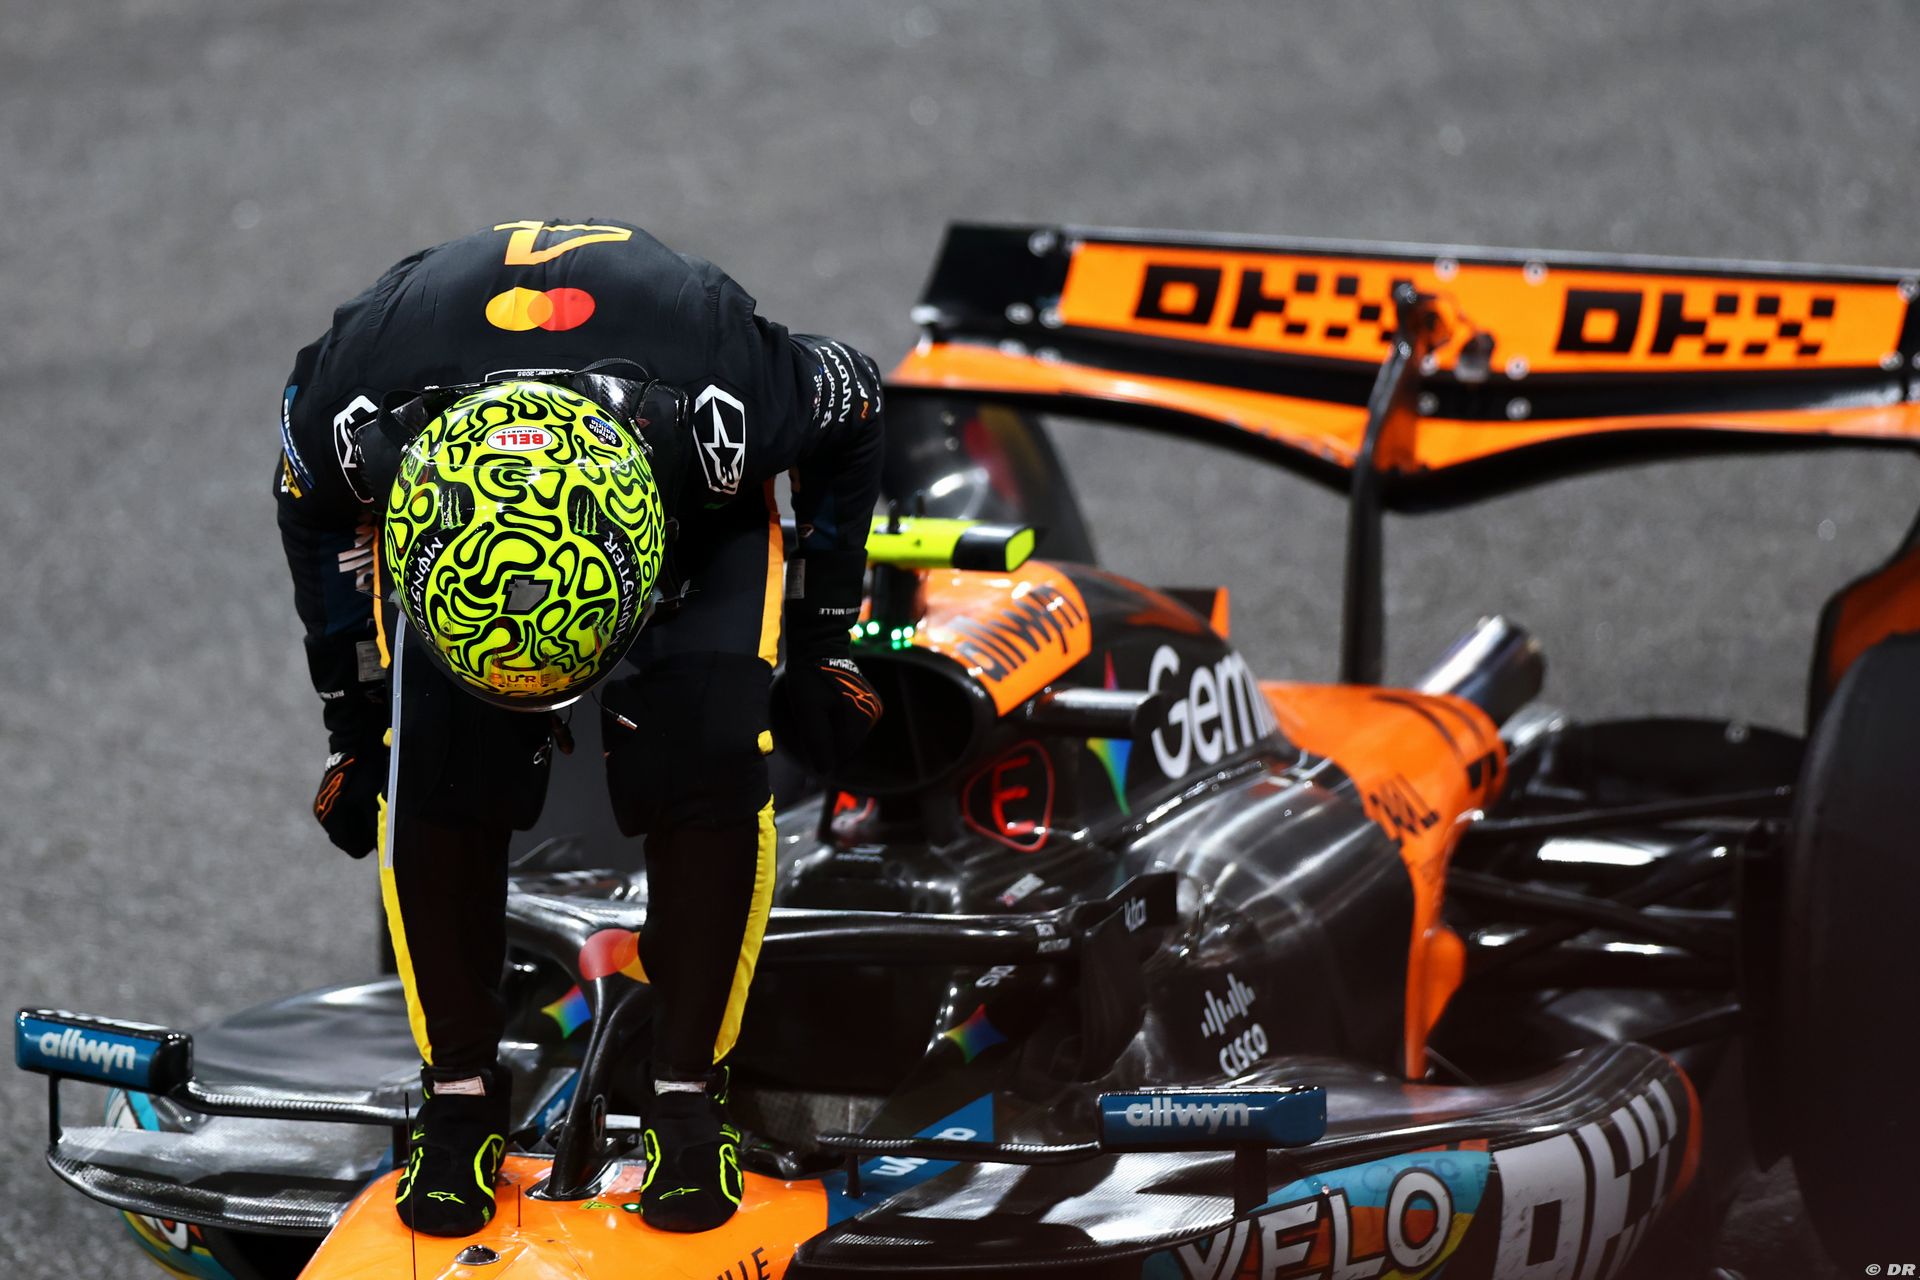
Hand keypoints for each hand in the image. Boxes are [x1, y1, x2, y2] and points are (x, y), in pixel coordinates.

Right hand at [313, 744, 387, 857]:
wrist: (355, 742)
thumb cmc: (366, 771)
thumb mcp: (374, 799)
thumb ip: (377, 825)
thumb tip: (385, 845)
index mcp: (333, 821)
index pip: (355, 849)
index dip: (372, 844)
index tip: (385, 831)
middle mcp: (324, 818)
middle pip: (350, 840)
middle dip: (367, 834)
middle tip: (382, 817)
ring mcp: (324, 808)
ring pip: (348, 828)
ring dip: (362, 823)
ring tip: (375, 804)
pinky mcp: (328, 799)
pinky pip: (344, 816)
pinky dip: (356, 813)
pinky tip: (367, 797)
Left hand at [771, 656, 882, 774]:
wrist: (820, 646)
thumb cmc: (810, 677)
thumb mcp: (807, 710)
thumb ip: (817, 741)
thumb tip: (824, 771)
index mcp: (860, 716)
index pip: (841, 752)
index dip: (821, 750)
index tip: (806, 731)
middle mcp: (874, 713)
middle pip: (847, 745)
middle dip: (828, 738)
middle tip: (812, 716)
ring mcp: (875, 707)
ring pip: (850, 735)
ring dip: (833, 729)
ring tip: (820, 708)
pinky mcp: (871, 703)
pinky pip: (853, 724)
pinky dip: (839, 721)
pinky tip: (829, 706)